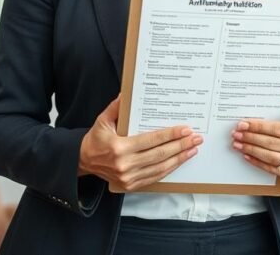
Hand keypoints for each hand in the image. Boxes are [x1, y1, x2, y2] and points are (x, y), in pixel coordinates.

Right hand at [79, 97, 202, 190]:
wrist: (83, 161)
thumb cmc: (95, 139)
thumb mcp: (103, 120)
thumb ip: (116, 107)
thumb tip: (127, 93)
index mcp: (119, 147)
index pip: (151, 140)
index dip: (170, 135)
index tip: (185, 130)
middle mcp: (125, 164)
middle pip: (160, 155)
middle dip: (181, 146)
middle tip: (196, 139)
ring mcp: (128, 177)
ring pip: (160, 168)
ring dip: (179, 159)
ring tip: (192, 149)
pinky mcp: (130, 185)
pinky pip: (155, 177)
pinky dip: (169, 169)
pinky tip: (179, 161)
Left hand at [231, 106, 279, 181]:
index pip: (279, 130)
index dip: (260, 127)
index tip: (244, 124)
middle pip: (272, 144)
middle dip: (251, 138)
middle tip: (237, 134)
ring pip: (271, 158)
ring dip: (252, 150)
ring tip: (238, 144)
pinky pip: (273, 170)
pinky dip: (258, 163)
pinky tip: (247, 156)